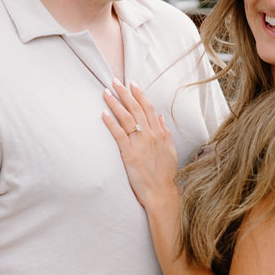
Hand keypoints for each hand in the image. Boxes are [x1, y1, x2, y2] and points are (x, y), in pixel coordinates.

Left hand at [102, 82, 179, 215]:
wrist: (161, 193)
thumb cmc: (165, 174)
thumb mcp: (170, 150)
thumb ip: (165, 132)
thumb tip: (160, 117)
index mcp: (159, 134)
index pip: (148, 108)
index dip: (140, 94)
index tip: (132, 83)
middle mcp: (150, 136)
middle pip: (136, 109)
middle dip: (125, 93)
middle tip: (115, 81)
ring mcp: (139, 144)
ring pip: (127, 119)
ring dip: (115, 104)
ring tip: (106, 92)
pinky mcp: (129, 154)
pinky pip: (119, 135)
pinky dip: (111, 123)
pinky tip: (103, 114)